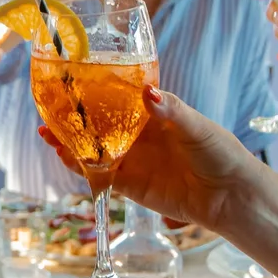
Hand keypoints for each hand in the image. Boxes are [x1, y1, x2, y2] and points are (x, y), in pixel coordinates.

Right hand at [38, 85, 266, 231]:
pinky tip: (64, 156)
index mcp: (154, 114)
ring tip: (47, 132)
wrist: (230, 196)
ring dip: (70, 142)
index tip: (73, 81)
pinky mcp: (130, 185)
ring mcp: (133, 160)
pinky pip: (100, 175)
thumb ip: (170, 110)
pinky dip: (80, 166)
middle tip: (49, 107)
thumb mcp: (196, 126)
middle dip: (74, 117)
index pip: (118, 97)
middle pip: (99, 124)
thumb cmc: (220, 153)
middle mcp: (139, 136)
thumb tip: (147, 92)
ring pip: (93, 149)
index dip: (95, 91)